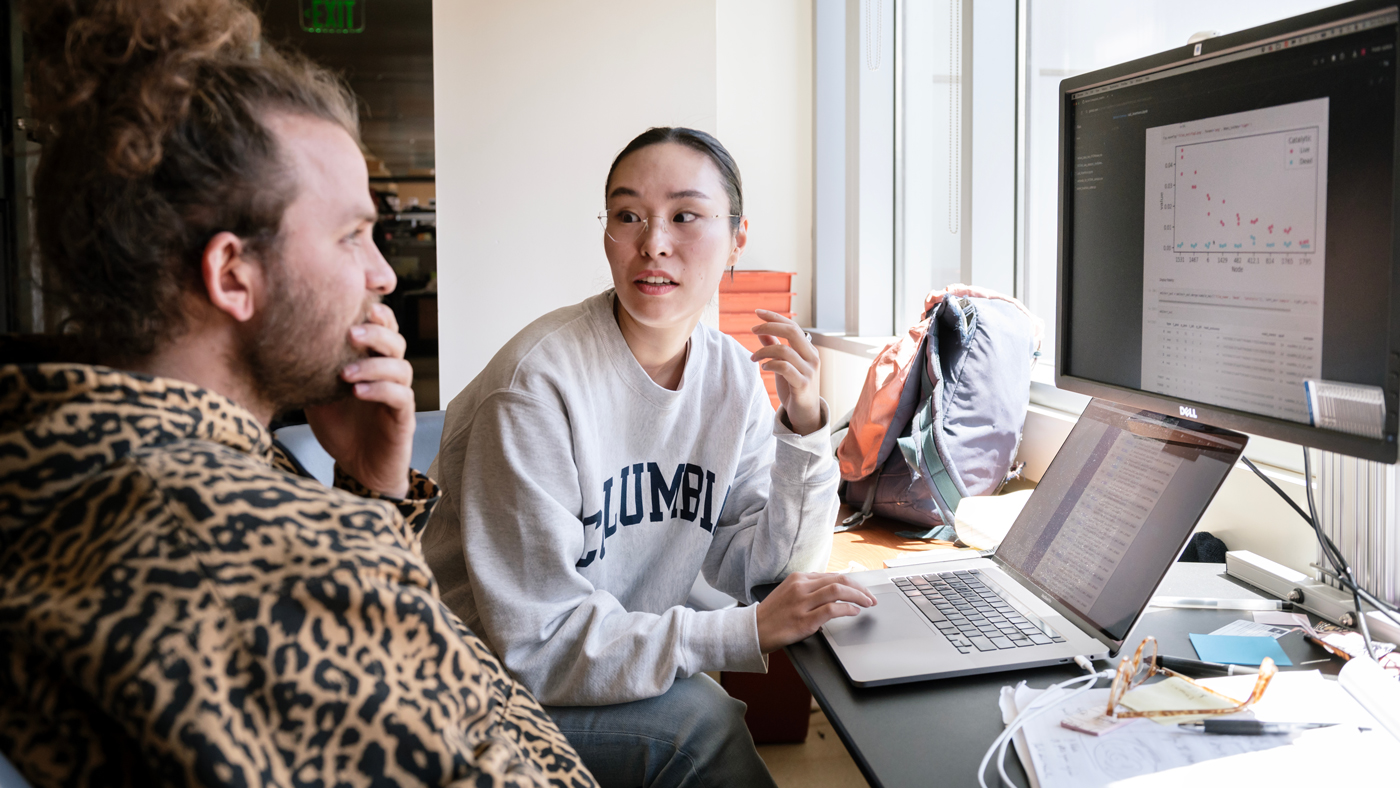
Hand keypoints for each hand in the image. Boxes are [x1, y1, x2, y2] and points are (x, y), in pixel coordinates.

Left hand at [305, 302, 415, 498]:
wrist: (358, 469)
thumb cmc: (340, 429)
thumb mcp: (317, 393)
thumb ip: (312, 369)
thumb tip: (280, 343)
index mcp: (372, 362)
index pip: (382, 329)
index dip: (377, 313)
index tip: (358, 302)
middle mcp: (390, 374)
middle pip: (395, 341)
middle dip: (375, 333)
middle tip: (350, 334)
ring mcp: (400, 395)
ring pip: (400, 367)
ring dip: (373, 365)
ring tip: (344, 373)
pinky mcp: (403, 417)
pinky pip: (400, 396)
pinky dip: (379, 390)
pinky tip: (357, 392)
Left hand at [750, 309, 821, 434]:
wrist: (805, 415)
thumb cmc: (793, 388)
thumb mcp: (782, 365)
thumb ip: (774, 347)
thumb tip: (761, 331)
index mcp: (808, 350)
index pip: (792, 326)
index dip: (775, 317)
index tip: (757, 312)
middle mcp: (812, 357)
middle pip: (792, 332)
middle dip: (770, 326)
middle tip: (753, 329)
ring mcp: (809, 370)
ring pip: (785, 350)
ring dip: (764, 350)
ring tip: (753, 358)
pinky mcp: (803, 384)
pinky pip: (785, 368)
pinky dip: (771, 364)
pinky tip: (763, 368)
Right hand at [755, 572, 877, 652]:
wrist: (753, 630)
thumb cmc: (772, 615)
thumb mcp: (789, 593)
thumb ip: (809, 589)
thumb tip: (833, 590)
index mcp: (798, 578)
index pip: (833, 575)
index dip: (852, 582)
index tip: (862, 590)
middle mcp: (801, 587)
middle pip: (839, 580)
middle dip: (860, 588)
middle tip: (871, 597)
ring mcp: (802, 603)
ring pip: (838, 590)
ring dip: (858, 596)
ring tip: (867, 603)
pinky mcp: (804, 620)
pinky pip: (832, 609)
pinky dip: (847, 609)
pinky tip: (854, 612)